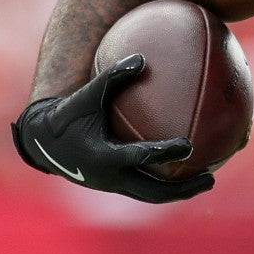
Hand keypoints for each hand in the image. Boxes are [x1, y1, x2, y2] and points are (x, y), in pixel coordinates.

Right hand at [10, 54, 214, 202]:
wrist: (43, 143)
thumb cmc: (67, 115)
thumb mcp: (85, 96)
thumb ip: (111, 77)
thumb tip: (141, 57)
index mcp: (103, 156)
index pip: (138, 156)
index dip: (164, 152)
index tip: (189, 146)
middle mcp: (110, 178)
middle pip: (153, 192)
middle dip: (183, 188)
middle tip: (211, 177)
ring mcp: (113, 186)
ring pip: (151, 195)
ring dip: (179, 192)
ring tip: (207, 180)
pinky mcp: (115, 186)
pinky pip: (145, 189)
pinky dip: (166, 184)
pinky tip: (185, 171)